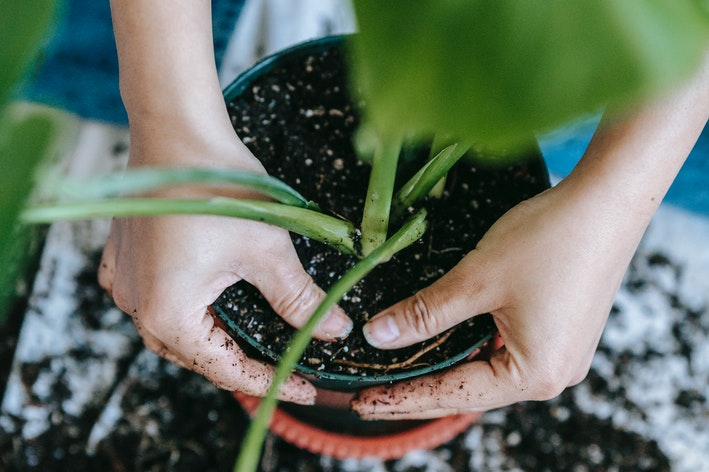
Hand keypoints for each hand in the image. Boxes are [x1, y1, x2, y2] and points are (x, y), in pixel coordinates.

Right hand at [98, 133, 351, 404]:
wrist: (177, 128)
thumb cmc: (219, 187)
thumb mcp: (268, 250)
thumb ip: (300, 299)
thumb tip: (335, 330)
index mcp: (168, 313)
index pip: (225, 367)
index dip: (269, 381)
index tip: (303, 388)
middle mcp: (136, 304)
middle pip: (196, 353)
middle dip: (238, 363)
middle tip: (282, 366)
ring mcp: (124, 280)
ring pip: (174, 330)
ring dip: (212, 338)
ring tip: (249, 342)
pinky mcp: (125, 257)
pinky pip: (153, 299)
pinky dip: (186, 310)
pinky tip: (206, 305)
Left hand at [352, 179, 637, 418]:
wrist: (609, 200)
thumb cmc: (548, 239)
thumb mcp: (476, 279)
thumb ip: (424, 312)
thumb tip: (377, 335)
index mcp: (535, 374)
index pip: (453, 393)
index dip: (403, 398)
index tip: (364, 401)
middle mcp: (553, 375)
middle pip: (471, 389)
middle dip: (421, 391)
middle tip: (373, 395)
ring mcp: (562, 353)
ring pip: (486, 370)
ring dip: (445, 371)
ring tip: (401, 378)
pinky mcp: (563, 331)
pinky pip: (505, 351)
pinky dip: (470, 351)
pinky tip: (444, 348)